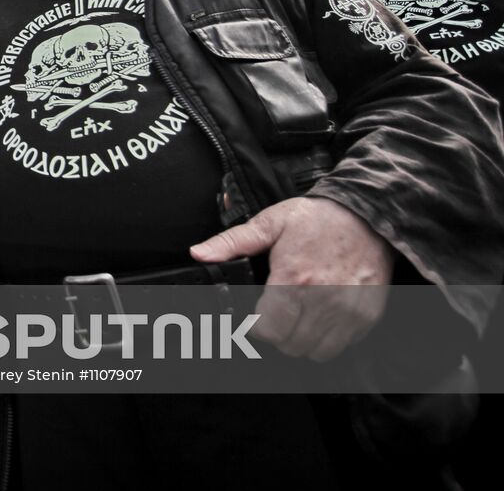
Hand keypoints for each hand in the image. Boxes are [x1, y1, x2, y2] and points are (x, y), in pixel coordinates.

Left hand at [190, 196, 392, 360]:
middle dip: (277, 334)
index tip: (256, 316)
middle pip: (290, 346)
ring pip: (316, 352)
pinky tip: (321, 316)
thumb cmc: (317, 219)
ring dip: (302, 341)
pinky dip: (328, 338)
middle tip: (277, 314)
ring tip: (298, 316)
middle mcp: (323, 300)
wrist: (366, 216)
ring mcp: (348, 312)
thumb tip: (200, 253)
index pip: (269, 331)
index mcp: (294, 279)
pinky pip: (342, 346)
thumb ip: (232, 242)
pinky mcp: (367, 317)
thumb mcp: (269, 223)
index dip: (256, 327)